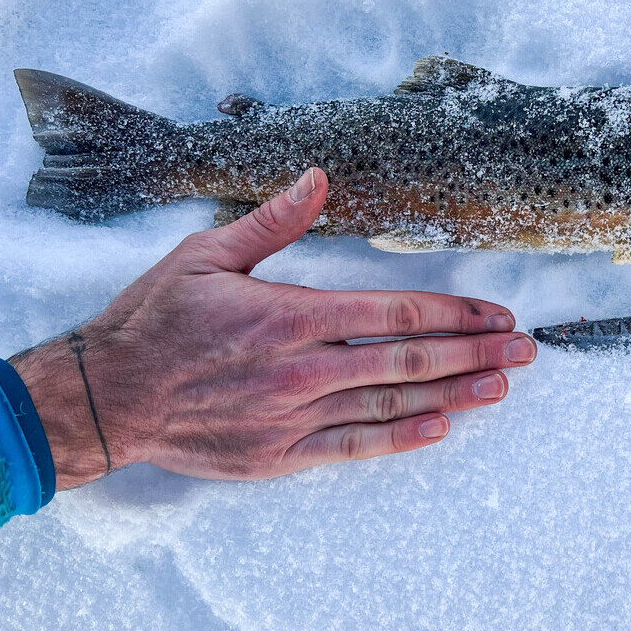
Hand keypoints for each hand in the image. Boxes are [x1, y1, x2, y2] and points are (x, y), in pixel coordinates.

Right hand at [10, 168, 534, 489]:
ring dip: (452, 396)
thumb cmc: (154, 319)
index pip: (394, 312)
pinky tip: (440, 429)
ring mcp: (291, 416)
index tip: (496, 313)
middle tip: (524, 351)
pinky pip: (351, 447)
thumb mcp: (206, 254)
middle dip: (474, 354)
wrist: (106, 397)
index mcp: (289, 314)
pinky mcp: (277, 454)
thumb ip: (271, 220)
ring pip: (390, 406)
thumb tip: (318, 176)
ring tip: (500, 386)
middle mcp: (300, 368)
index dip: (453, 313)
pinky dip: (400, 439)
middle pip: (407, 361)